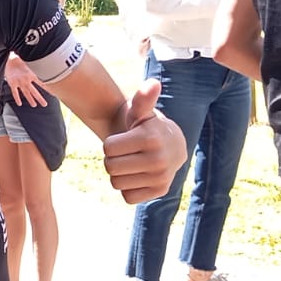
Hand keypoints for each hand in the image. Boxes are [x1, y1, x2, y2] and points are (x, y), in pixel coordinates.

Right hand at [3, 56, 46, 106]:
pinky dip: (17, 98)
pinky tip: (19, 103)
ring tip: (34, 105)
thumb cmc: (19, 58)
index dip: (47, 88)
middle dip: (39, 98)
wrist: (9, 58)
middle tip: (44, 104)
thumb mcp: (30, 61)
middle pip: (34, 91)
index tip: (52, 93)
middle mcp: (26, 80)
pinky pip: (15, 93)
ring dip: (30, 100)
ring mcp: (19, 82)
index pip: (41, 83)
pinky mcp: (12, 83)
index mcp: (32, 74)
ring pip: (26, 93)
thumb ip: (36, 65)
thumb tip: (44, 64)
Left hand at [100, 79, 186, 202]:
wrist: (172, 147)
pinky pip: (127, 196)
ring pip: (116, 183)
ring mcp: (161, 178)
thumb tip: (153, 84)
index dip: (111, 144)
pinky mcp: (159, 192)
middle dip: (112, 159)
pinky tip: (138, 176)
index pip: (108, 148)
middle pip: (110, 167)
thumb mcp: (141, 112)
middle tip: (126, 153)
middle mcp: (158, 160)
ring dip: (119, 174)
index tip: (123, 140)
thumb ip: (142, 99)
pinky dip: (128, 188)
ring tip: (132, 163)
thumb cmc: (147, 127)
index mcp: (150, 139)